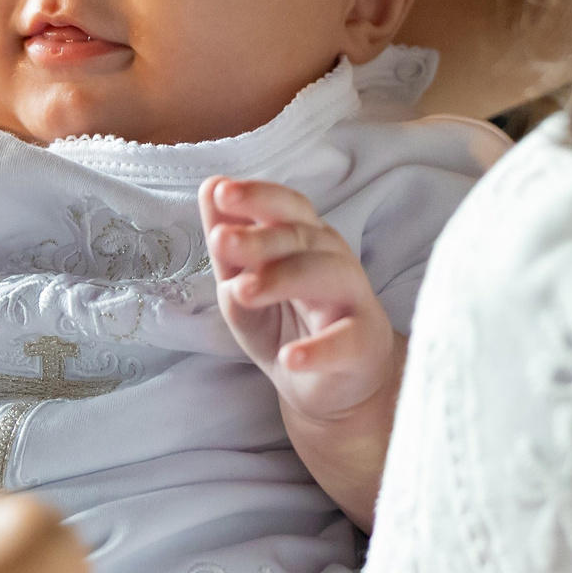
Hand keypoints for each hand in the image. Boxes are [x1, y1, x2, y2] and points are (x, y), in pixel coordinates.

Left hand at [201, 177, 395, 423]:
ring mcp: (351, 299)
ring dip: (281, 279)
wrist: (335, 381)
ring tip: (242, 291)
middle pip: (300, 237)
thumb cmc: (289, 323)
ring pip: (325, 275)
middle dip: (258, 237)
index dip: (256, 196)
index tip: (221, 192)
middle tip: (221, 240)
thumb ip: (228, 249)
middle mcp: (332, 258)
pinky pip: (344, 342)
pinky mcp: (362, 344)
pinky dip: (318, 349)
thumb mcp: (246, 288)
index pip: (285, 206)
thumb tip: (209, 190)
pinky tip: (292, 357)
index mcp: (305, 238)